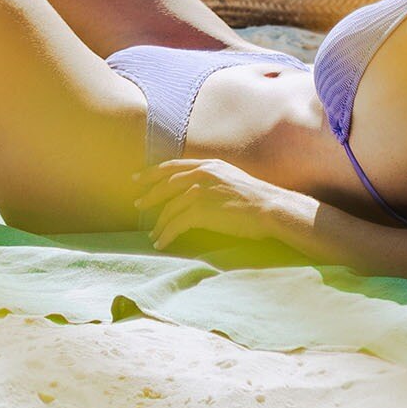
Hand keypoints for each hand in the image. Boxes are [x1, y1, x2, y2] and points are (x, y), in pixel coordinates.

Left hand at [135, 157, 311, 251]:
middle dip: (149, 195)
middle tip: (137, 205)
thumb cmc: (257, 198)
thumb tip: (201, 189)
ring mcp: (199, 191)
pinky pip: (175, 225)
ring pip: (168, 208)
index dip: (153, 172)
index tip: (139, 178)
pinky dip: (166, 235)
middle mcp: (201, 174)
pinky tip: (162, 242)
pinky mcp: (200, 210)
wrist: (270, 207)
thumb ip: (214, 179)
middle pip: (165, 185)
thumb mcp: (233, 178)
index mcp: (209, 165)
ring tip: (154, 234)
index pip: (174, 167)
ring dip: (159, 223)